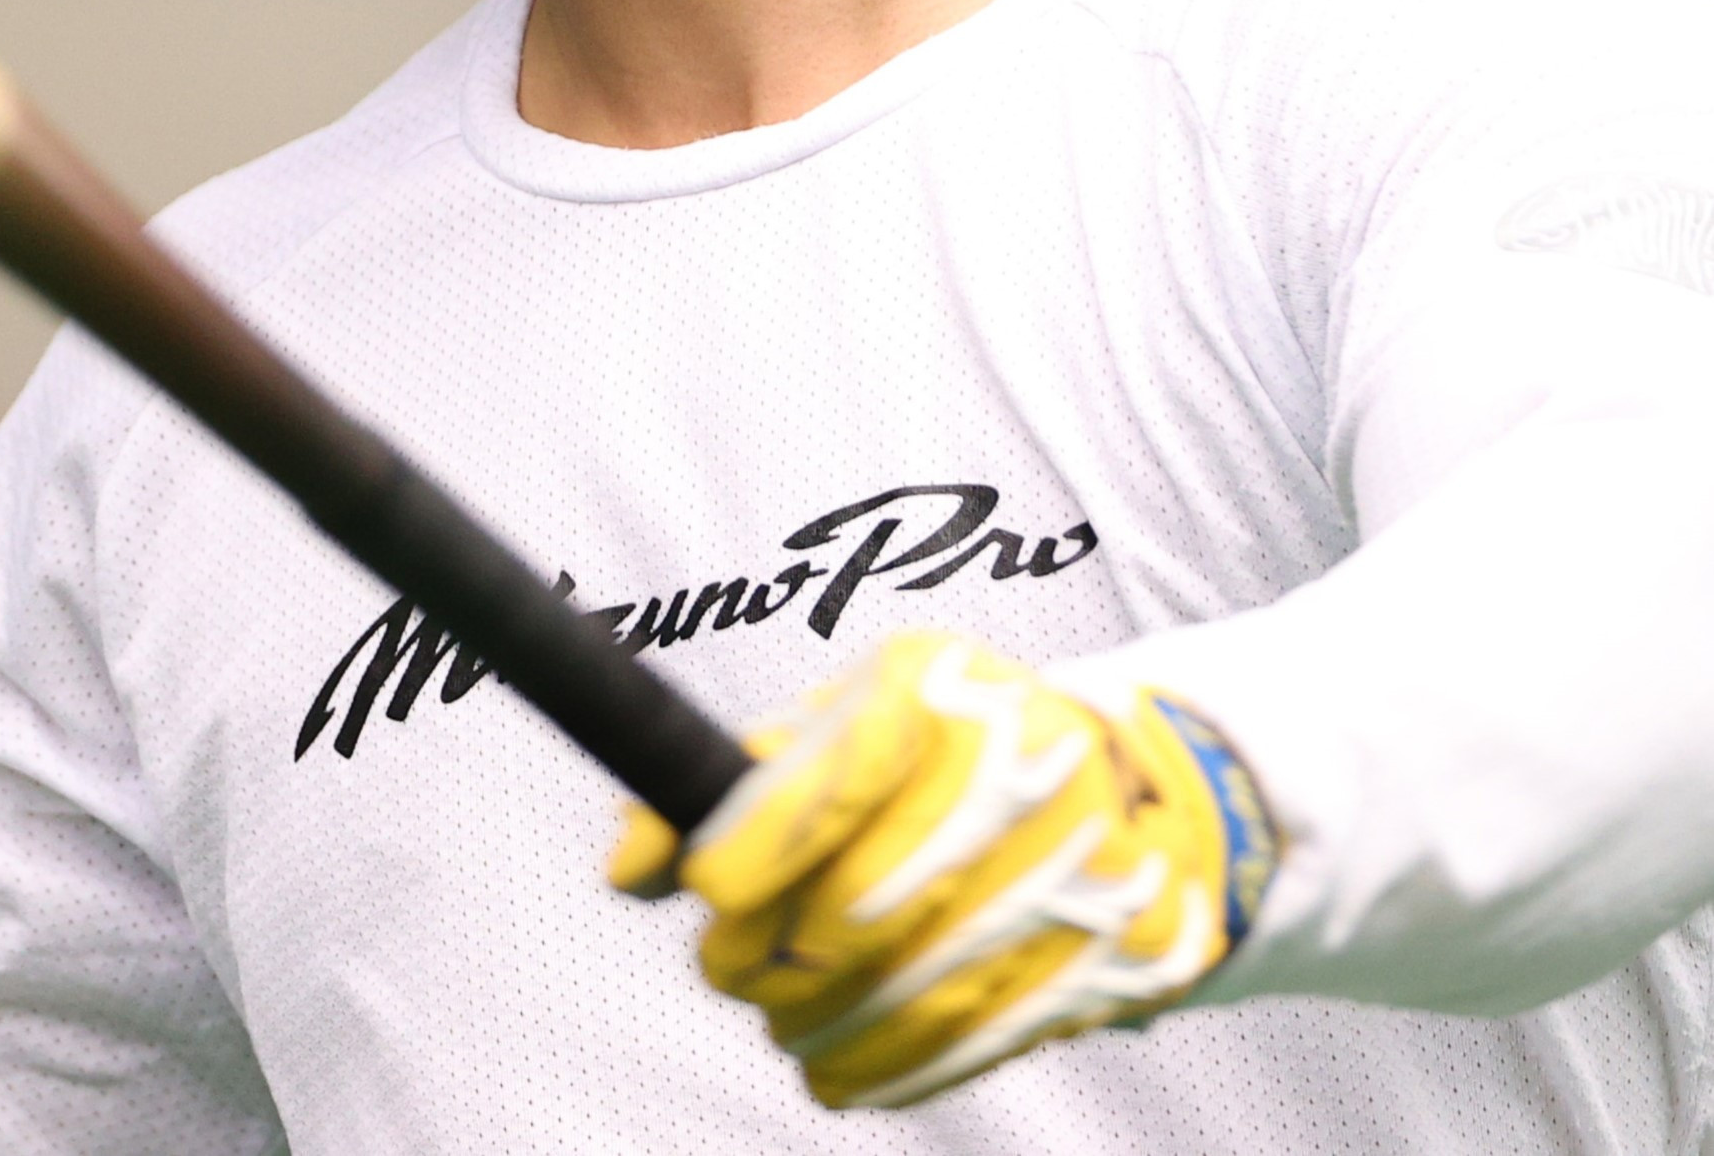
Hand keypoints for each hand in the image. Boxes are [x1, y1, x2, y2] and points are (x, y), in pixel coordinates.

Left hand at [610, 632, 1277, 1108]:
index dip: (765, 837)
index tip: (707, 888)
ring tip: (779, 1016)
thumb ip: (731, 786)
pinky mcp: (1101, 962)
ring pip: (912, 985)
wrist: (1127, 797)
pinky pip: (971, 1039)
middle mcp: (1019, 770)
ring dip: (818, 1021)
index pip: (846, 766)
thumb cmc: (942, 755)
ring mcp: (1075, 873)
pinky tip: (837, 1066)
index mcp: (943, 689)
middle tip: (727, 964)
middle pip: (867, 898)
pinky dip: (886, 1066)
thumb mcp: (842, 730)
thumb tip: (629, 869)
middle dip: (770, 951)